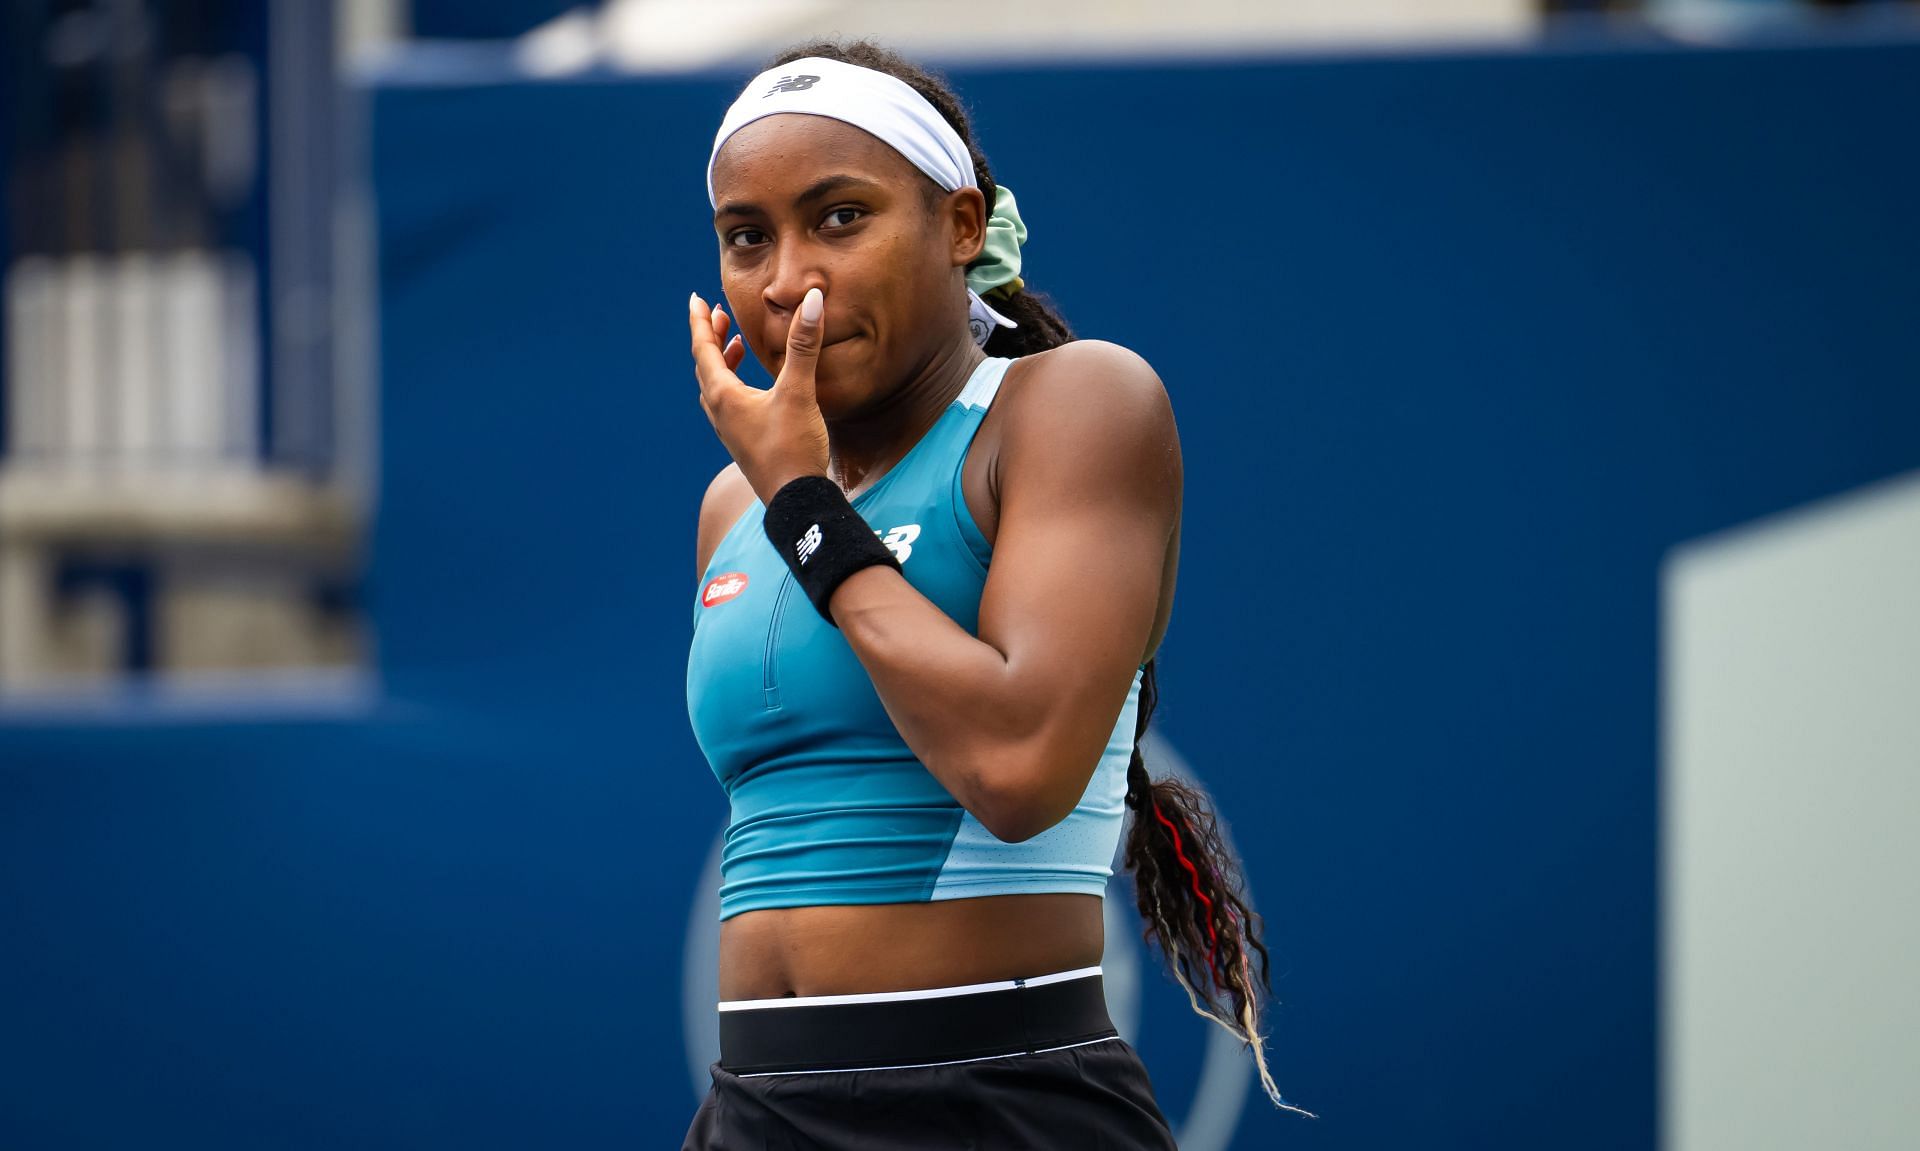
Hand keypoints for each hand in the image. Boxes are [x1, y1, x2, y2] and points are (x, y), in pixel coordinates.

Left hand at [689, 288, 832, 504]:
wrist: (796, 501)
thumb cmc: (794, 448)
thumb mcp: (800, 392)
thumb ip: (803, 345)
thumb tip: (813, 300)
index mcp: (725, 396)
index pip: (704, 349)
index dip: (700, 322)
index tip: (696, 300)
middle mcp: (720, 412)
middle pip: (706, 366)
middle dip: (712, 338)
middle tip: (719, 315)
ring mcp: (730, 430)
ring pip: (715, 387)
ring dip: (722, 362)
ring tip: (737, 345)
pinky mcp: (743, 443)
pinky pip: (728, 405)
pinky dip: (734, 384)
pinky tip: (754, 388)